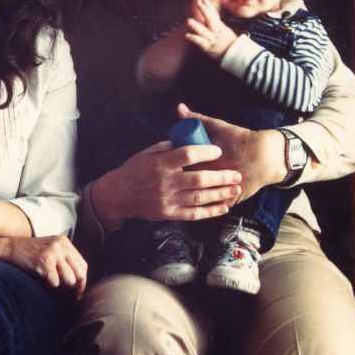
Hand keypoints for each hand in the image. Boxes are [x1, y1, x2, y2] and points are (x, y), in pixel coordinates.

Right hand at [0, 235, 87, 298]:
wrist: (9, 247)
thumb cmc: (30, 253)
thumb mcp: (50, 249)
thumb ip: (64, 259)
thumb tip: (78, 282)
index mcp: (64, 242)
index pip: (83, 265)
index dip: (82, 281)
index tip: (77, 293)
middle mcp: (61, 245)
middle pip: (80, 273)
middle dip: (76, 287)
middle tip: (70, 297)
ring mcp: (53, 252)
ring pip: (70, 279)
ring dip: (62, 286)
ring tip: (52, 283)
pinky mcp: (44, 260)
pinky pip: (55, 282)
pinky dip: (50, 285)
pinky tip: (42, 281)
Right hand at [90, 139, 241, 228]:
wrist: (118, 195)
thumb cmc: (133, 170)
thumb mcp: (147, 153)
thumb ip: (168, 148)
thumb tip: (187, 141)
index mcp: (160, 164)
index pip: (188, 155)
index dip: (205, 152)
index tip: (218, 150)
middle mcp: (166, 182)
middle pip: (199, 179)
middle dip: (221, 177)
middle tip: (237, 173)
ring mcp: (168, 200)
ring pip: (200, 197)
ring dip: (220, 194)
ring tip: (235, 189)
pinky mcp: (169, 214)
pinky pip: (194, 214)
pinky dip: (210, 211)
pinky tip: (223, 207)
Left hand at [177, 104, 286, 201]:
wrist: (266, 155)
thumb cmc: (240, 139)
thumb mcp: (218, 126)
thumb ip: (196, 119)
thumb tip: (179, 108)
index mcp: (205, 159)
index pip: (180, 166)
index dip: (171, 167)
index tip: (165, 166)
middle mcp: (213, 177)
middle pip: (188, 184)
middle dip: (178, 184)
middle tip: (169, 181)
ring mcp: (223, 190)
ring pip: (201, 199)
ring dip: (191, 197)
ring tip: (181, 193)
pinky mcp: (232, 200)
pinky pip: (216, 206)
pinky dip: (208, 205)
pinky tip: (198, 204)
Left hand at [186, 0, 235, 58]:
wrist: (234, 54)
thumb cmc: (228, 41)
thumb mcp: (224, 29)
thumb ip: (216, 20)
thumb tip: (209, 10)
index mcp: (220, 26)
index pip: (214, 13)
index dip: (208, 5)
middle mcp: (216, 31)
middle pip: (211, 19)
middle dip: (205, 11)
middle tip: (198, 3)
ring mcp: (212, 38)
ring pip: (204, 31)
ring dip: (196, 26)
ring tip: (188, 21)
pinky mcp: (208, 47)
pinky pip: (201, 42)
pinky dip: (194, 39)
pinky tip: (187, 36)